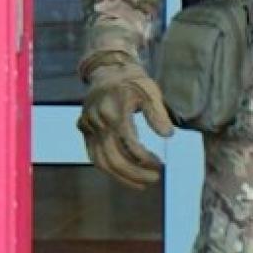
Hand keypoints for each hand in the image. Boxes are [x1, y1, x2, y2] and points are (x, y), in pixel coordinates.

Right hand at [78, 57, 173, 188]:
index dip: (145, 158)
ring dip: (122, 176)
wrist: (106, 69)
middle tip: (155, 178)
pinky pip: (94, 156)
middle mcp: (98, 121)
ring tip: (143, 183)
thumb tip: (168, 136)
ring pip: (101, 162)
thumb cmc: (132, 80)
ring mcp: (88, 127)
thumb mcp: (150, 91)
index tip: (160, 164)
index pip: (129, 143)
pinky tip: (126, 175)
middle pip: (113, 157)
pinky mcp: (84, 131)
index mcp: (114, 110)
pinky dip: (110, 169)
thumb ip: (158, 114)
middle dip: (135, 173)